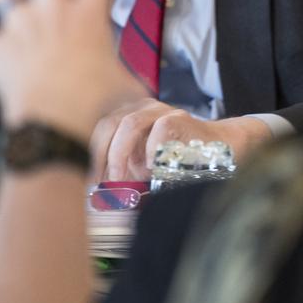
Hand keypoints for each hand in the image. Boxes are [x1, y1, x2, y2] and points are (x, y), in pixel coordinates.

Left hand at [90, 100, 272, 180]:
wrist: (218, 150)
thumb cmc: (175, 161)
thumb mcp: (140, 166)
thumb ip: (119, 171)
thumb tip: (90, 195)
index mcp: (126, 116)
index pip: (97, 129)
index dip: (87, 155)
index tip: (85, 184)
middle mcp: (141, 107)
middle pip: (108, 123)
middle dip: (100, 156)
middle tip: (101, 184)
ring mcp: (162, 110)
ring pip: (130, 123)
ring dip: (121, 155)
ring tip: (121, 179)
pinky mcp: (181, 118)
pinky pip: (160, 130)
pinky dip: (152, 152)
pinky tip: (152, 169)